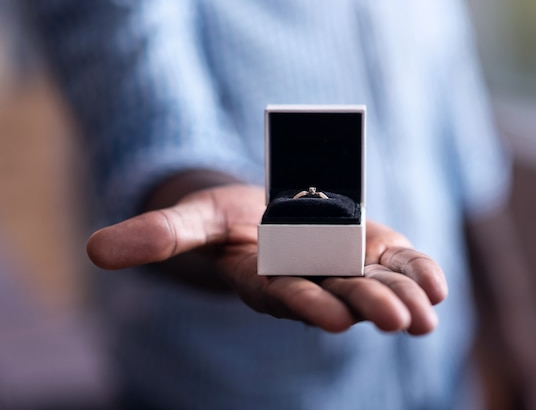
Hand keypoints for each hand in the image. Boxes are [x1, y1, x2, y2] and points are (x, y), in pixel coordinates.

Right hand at [87, 184, 446, 333]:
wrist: (264, 216)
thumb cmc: (224, 222)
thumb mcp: (191, 222)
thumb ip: (156, 237)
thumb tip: (94, 250)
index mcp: (266, 279)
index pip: (285, 296)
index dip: (305, 306)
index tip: (330, 317)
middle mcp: (309, 280)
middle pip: (340, 296)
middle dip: (367, 305)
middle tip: (397, 321)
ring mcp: (344, 267)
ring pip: (376, 285)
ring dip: (402, 297)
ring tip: (425, 316)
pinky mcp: (371, 250)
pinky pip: (399, 262)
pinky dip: (419, 272)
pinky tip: (438, 286)